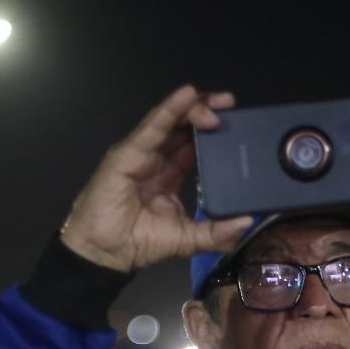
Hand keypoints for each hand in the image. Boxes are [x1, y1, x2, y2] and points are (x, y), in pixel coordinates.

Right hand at [60, 85, 253, 271]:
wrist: (103, 252)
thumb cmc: (137, 242)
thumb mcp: (186, 239)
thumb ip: (215, 232)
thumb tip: (245, 224)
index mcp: (170, 174)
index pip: (194, 144)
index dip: (214, 131)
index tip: (238, 123)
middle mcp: (156, 159)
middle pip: (184, 126)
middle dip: (207, 110)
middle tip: (231, 103)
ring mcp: (141, 154)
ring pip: (170, 121)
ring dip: (194, 108)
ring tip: (218, 101)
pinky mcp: (127, 154)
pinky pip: (152, 128)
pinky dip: (170, 110)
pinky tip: (187, 96)